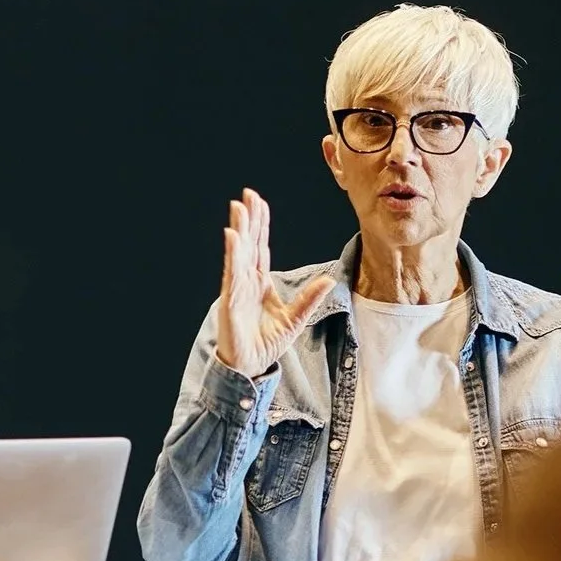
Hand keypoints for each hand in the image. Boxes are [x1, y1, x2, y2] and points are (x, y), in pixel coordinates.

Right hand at [215, 189, 334, 377]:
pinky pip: (231, 273)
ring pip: (239, 253)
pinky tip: (232, 236)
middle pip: (249, 243)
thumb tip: (330, 280)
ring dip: (239, 229)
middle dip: (249, 219)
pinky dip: (232, 254)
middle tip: (247, 194)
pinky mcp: (230, 300)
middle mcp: (246, 281)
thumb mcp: (295, 319)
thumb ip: (310, 298)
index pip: (261, 248)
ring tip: (238, 207)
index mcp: (260, 282)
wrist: (251, 365)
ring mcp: (237, 289)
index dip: (261, 226)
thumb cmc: (266, 344)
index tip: (260, 204)